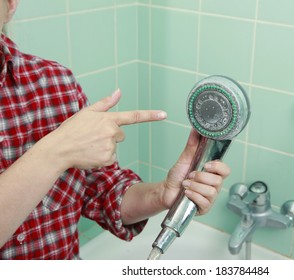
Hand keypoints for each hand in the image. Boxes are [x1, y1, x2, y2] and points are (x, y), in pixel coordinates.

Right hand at [45, 89, 166, 169]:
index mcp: (108, 119)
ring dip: (105, 147)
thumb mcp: (87, 112)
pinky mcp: (108, 159)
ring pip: (114, 147)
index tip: (165, 114)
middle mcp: (112, 132)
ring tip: (89, 145)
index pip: (134, 116)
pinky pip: (110, 159)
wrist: (59, 149)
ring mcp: (110, 146)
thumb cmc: (72, 130)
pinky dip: (102, 158)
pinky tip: (91, 154)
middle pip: (120, 135)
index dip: (151, 115)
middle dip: (110, 136)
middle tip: (93, 137)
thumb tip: (118, 91)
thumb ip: (105, 103)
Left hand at [160, 129, 230, 214]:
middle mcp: (214, 185)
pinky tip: (187, 193)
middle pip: (218, 181)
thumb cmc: (177, 176)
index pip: (226, 170)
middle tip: (190, 176)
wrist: (166, 190)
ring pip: (211, 192)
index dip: (218, 167)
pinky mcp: (204, 208)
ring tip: (186, 184)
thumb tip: (196, 129)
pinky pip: (205, 202)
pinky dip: (193, 196)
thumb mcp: (184, 158)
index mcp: (212, 173)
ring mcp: (210, 197)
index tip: (206, 165)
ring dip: (195, 186)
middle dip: (200, 177)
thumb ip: (192, 145)